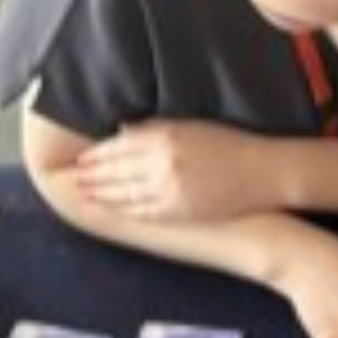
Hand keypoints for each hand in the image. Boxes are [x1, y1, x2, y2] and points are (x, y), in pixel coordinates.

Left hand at [76, 120, 272, 221]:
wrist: (264, 172)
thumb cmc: (232, 144)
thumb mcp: (193, 126)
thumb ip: (155, 128)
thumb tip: (123, 130)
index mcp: (164, 136)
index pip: (117, 145)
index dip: (95, 154)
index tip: (81, 158)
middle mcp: (162, 162)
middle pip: (114, 170)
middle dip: (91, 175)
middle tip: (73, 177)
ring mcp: (170, 189)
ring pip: (123, 193)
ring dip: (101, 194)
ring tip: (85, 194)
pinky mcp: (180, 210)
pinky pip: (143, 211)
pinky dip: (124, 210)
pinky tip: (113, 209)